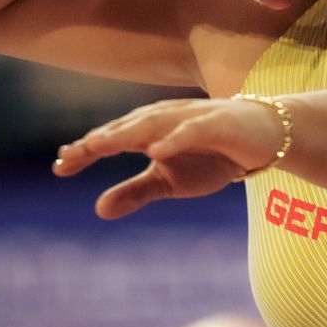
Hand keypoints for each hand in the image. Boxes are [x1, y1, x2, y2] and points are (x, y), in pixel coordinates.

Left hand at [53, 96, 286, 218]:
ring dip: (125, 133)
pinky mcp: (218, 122)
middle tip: (70, 155)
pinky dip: (174, 137)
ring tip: (100, 146)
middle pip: (125, 127)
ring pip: (153, 123)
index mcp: (150, 130)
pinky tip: (156, 150)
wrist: (266, 140)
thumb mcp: (171, 181)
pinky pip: (192, 129)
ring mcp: (191, 117)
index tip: (60, 167)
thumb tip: (98, 210)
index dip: (86, 151)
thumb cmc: (214, 157)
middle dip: (98, 140)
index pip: (112, 138)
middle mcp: (165, 118)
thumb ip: (136, 192)